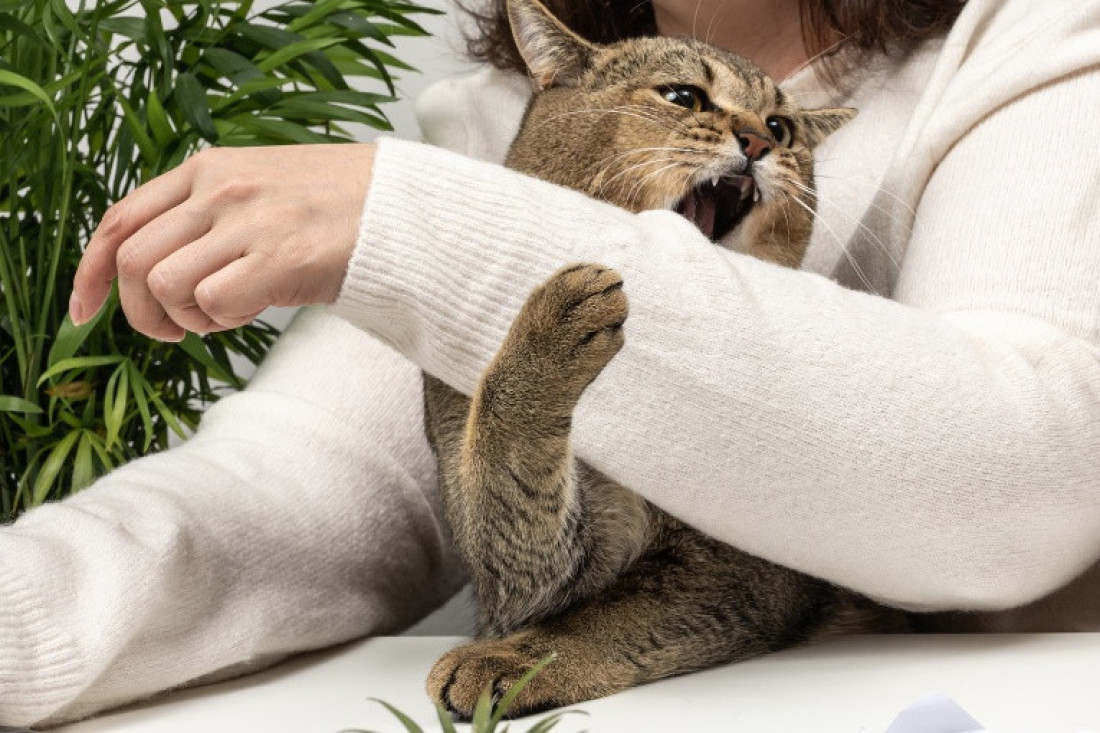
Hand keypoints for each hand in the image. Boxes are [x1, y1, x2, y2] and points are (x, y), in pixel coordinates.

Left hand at [70, 143, 374, 340]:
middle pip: (134, 259)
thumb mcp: (261, 189)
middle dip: (140, 310)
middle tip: (172, 331)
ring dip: (185, 318)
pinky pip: (211, 303)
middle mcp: (220, 188)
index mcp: (209, 168)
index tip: (85, 309)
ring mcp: (250, 221)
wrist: (407, 211)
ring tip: (224, 316)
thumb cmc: (338, 209)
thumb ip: (209, 212)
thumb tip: (159, 268)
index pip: (121, 219)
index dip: (92, 271)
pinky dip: (222, 320)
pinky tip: (253, 310)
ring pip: (165, 284)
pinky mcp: (280, 258)